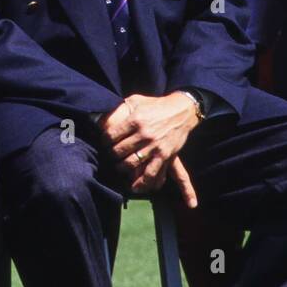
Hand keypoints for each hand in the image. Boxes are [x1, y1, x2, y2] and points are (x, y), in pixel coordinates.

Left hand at [99, 93, 200, 207]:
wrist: (181, 111)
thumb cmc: (156, 105)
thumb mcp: (137, 100)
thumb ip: (121, 106)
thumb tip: (104, 113)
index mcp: (135, 120)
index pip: (111, 135)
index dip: (104, 141)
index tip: (104, 142)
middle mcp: (144, 134)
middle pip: (119, 151)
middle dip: (111, 155)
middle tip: (110, 155)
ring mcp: (154, 147)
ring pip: (131, 164)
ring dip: (121, 168)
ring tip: (119, 167)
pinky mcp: (165, 156)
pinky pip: (150, 174)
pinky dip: (141, 183)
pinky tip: (133, 186)